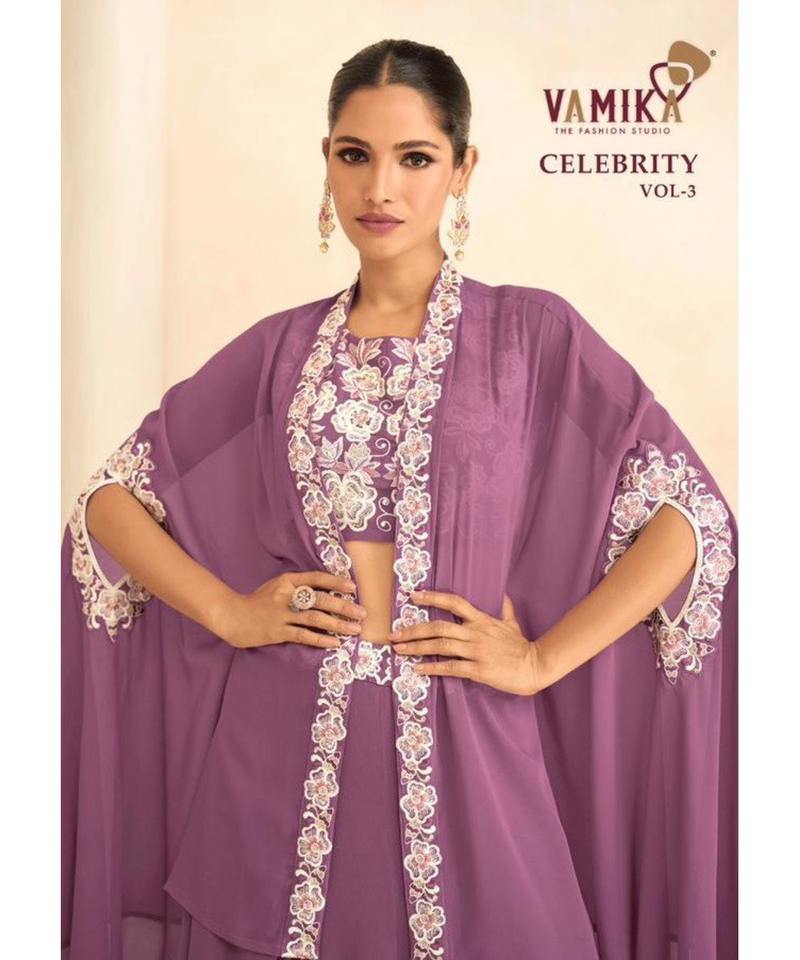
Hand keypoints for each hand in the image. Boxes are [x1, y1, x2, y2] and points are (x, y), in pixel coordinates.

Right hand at [210, 571, 366, 649]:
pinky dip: (321, 639)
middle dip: (344, 606)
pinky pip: (304, 636)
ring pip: (315, 619)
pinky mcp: (277, 632)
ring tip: (354, 629)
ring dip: (338, 624)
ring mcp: (281, 614)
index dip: (336, 582)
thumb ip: (298, 586)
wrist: (231, 615)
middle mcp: (286, 595)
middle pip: (321, 599)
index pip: (316, 578)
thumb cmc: (258, 601)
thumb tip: (325, 590)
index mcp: (287, 580)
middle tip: (362, 613)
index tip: (353, 588)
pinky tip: (335, 642)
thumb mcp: (276, 586)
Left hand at [390, 590, 549, 695]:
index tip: (413, 596)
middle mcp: (475, 633)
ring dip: (417, 647)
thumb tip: (503, 596)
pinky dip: (432, 667)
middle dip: (413, 629)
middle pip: (439, 626)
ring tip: (399, 650)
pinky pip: (451, 667)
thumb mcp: (512, 623)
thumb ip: (505, 609)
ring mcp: (476, 651)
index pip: (454, 602)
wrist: (535, 665)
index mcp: (481, 620)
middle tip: (394, 634)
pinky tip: (418, 668)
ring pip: (441, 645)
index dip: (432, 597)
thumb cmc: (521, 646)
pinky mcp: (478, 670)